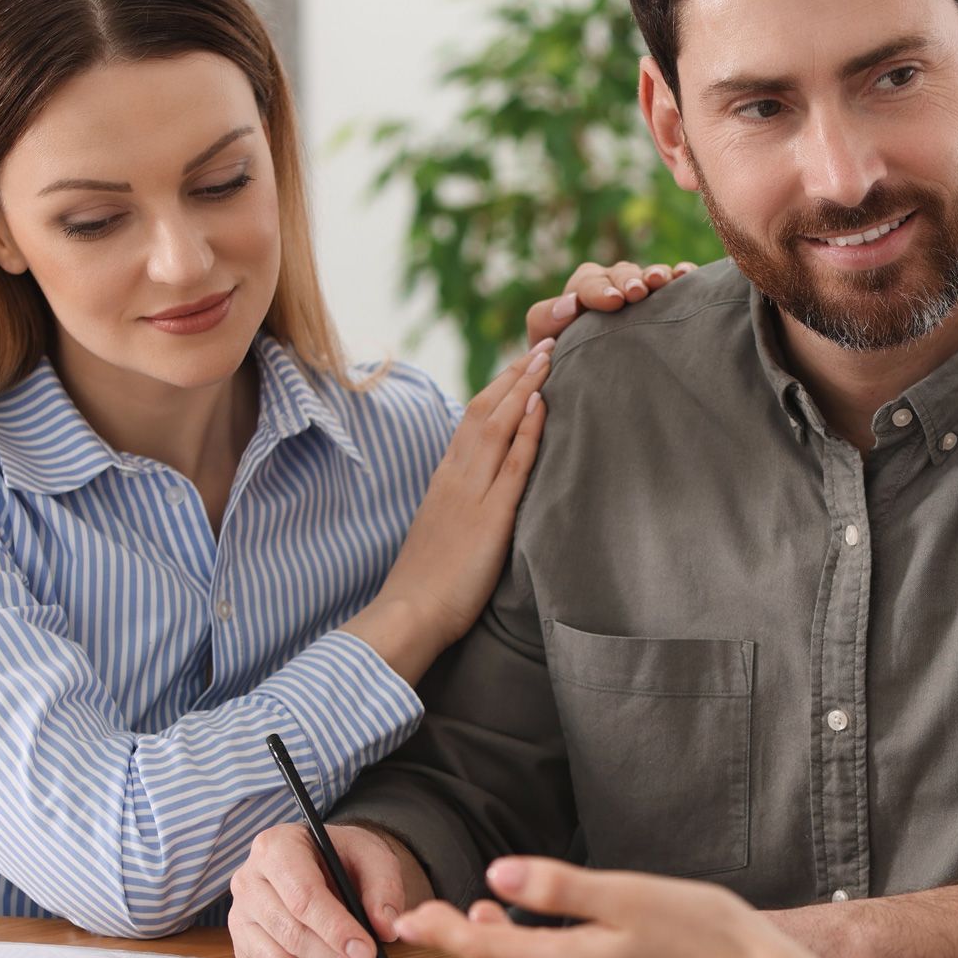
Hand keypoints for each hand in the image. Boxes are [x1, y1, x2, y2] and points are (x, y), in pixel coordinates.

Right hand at [229, 822, 422, 957]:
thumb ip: (384, 888)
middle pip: (291, 936)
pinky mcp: (244, 953)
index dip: (336, 930)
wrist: (324, 865)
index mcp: (276, 848)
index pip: (302, 897)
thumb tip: (386, 929)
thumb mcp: (373, 857)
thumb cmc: (344, 859)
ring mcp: (242, 922)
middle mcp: (249, 884)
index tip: (369, 953)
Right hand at [344, 343, 550, 681]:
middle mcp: (455, 477)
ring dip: (523, 386)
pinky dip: (527, 430)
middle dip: (514, 373)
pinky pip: (511, 464)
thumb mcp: (443, 534)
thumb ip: (462, 508)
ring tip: (547, 355)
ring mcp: (470, 494)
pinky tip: (542, 404)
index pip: (472, 421)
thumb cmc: (427, 586)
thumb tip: (484, 498)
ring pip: (497, 425)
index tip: (520, 365)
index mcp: (444, 480)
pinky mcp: (489, 518)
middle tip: (541, 343)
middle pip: (484, 410)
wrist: (410, 614)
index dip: (498, 389)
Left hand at [525, 259, 698, 345]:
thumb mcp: (545, 341)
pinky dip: (680, 275)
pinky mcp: (663, 297)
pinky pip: (672, 280)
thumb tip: (568, 304)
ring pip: (647, 274)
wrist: (592, 379)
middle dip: (629, 281)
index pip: (589, 283)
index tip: (613, 301)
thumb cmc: (566, 361)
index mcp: (583, 289)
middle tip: (637, 292)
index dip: (600, 290)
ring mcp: (640, 288)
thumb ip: (545, 320)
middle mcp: (613, 282)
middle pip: (621, 273)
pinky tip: (686, 274)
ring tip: (664, 280)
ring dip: (656, 275)